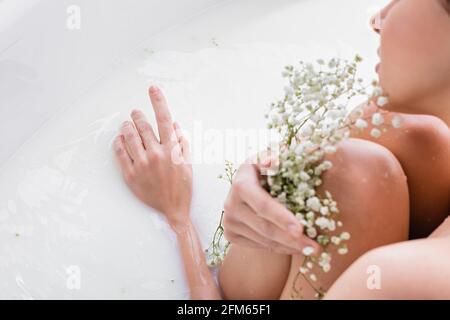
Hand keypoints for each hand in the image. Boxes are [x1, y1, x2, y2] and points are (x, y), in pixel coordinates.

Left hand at [114, 86, 191, 227]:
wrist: (173, 209)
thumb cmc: (182, 185)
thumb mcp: (188, 163)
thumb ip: (182, 143)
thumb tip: (175, 126)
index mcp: (172, 149)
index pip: (164, 119)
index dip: (158, 101)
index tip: (153, 88)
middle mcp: (156, 154)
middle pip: (143, 126)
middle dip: (137, 116)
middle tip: (135, 112)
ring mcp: (142, 164)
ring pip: (129, 137)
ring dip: (127, 126)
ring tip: (127, 124)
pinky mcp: (131, 175)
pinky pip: (120, 153)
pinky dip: (118, 143)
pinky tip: (119, 139)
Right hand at [223, 156, 319, 254]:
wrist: (249, 185)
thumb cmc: (267, 169)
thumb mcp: (272, 158)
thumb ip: (276, 156)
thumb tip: (272, 161)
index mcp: (241, 183)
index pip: (263, 205)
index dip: (281, 217)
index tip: (301, 230)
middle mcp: (231, 204)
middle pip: (265, 228)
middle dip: (292, 239)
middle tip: (315, 247)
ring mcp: (229, 221)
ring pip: (264, 240)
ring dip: (289, 246)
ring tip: (310, 248)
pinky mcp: (230, 234)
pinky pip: (260, 246)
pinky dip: (280, 248)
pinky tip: (294, 245)